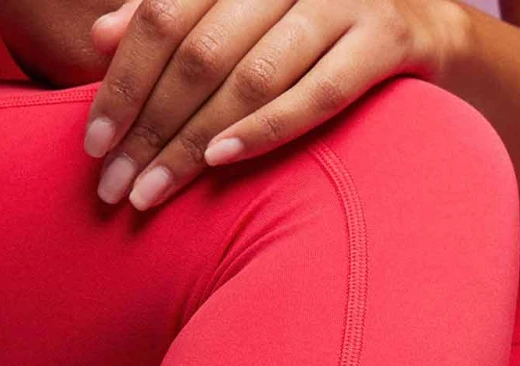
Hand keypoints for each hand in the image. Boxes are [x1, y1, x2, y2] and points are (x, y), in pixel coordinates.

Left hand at [82, 0, 462, 209]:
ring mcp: (340, 0)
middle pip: (199, 51)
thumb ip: (179, 20)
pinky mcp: (384, 38)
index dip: (123, 81)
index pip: (163, 17)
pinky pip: (317, 93)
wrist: (426, 20)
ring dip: (195, 141)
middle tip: (115, 187)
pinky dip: (266, 128)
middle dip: (151, 126)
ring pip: (250, 76)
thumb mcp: (244, 13)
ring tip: (154, 193)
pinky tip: (222, 161)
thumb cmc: (316, 25)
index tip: (93, 143)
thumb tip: (100, 37)